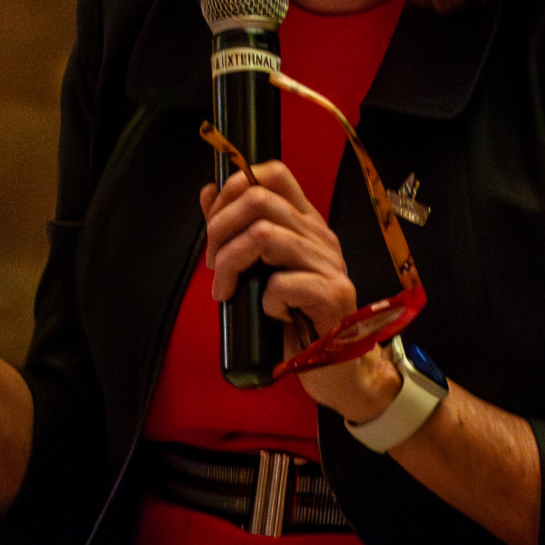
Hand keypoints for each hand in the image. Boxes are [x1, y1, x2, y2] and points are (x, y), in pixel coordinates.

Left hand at [199, 162, 394, 417]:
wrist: (335, 370)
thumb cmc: (296, 320)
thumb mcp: (261, 270)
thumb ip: (238, 230)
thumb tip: (209, 191)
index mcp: (305, 224)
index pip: (273, 174)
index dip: (234, 188)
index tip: (214, 225)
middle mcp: (320, 236)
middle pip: (259, 199)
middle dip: (220, 228)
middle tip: (212, 264)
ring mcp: (330, 264)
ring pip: (264, 235)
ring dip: (231, 263)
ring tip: (225, 291)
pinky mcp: (333, 296)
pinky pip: (282, 283)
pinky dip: (264, 300)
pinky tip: (269, 314)